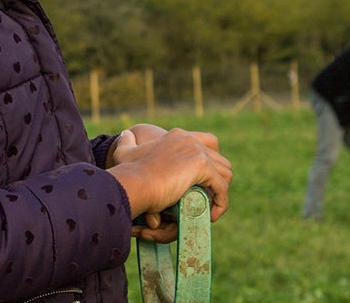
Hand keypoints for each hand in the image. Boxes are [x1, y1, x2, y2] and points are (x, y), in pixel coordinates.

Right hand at [107, 128, 231, 235]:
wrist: (134, 182)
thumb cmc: (129, 173)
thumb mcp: (124, 153)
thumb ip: (126, 142)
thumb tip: (126, 134)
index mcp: (177, 136)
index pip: (208, 144)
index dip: (210, 164)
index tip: (202, 184)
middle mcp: (190, 140)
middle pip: (220, 159)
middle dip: (218, 179)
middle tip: (208, 199)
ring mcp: (196, 151)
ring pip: (225, 172)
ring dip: (221, 191)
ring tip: (211, 208)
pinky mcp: (201, 166)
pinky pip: (222, 187)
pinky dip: (221, 203)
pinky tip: (212, 215)